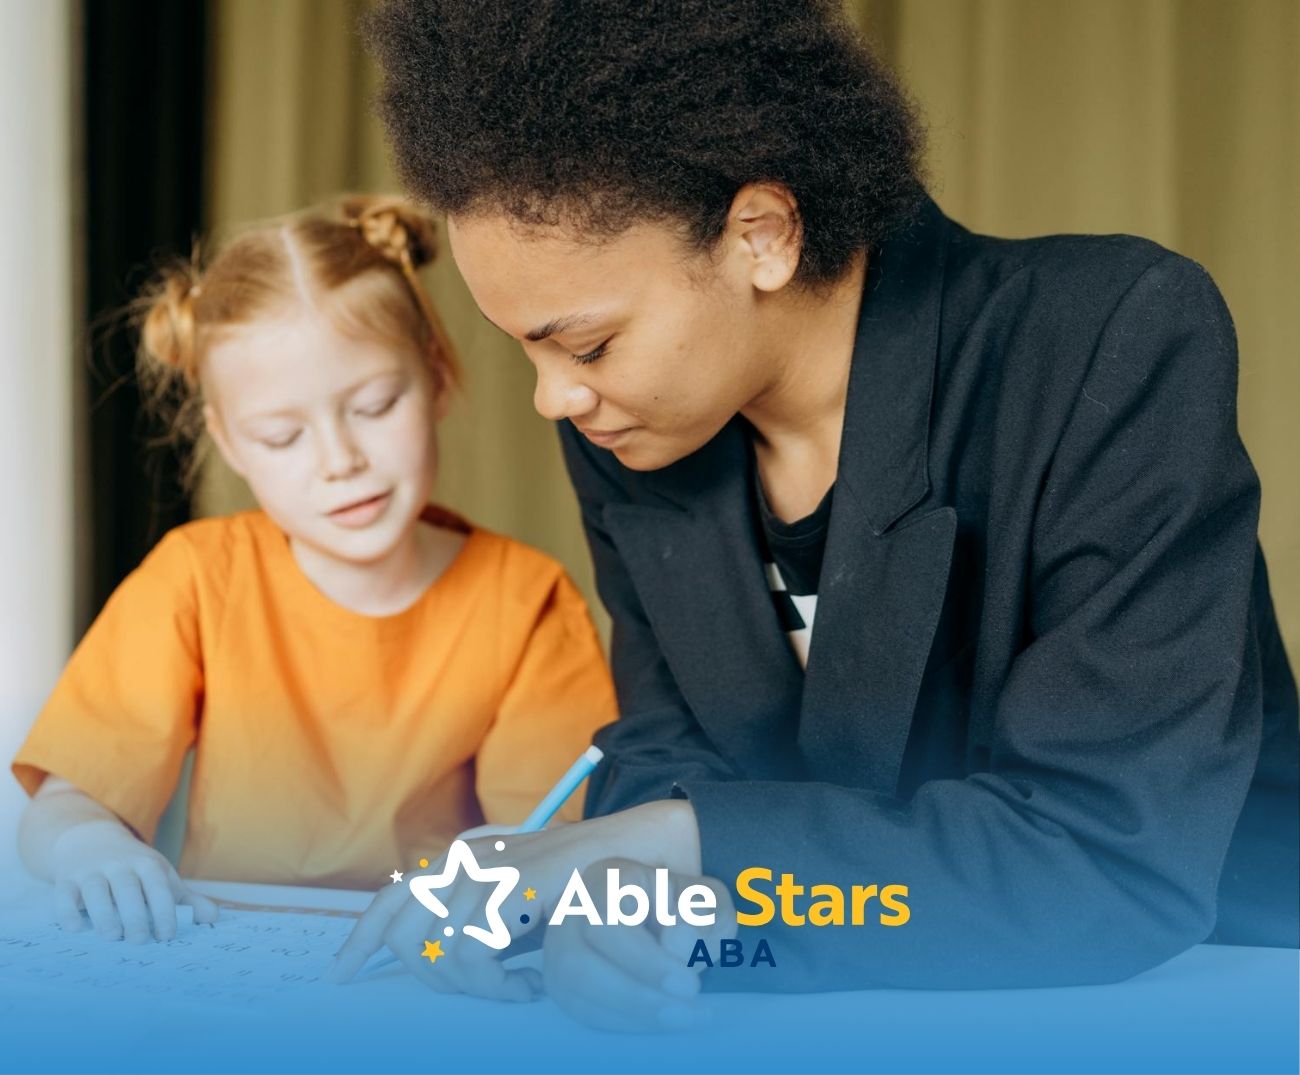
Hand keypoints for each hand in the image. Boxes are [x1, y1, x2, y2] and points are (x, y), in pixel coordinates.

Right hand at [47, 819, 218, 941]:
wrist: (92, 841)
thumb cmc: (134, 868)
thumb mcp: (161, 877)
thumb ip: (186, 899)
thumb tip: (213, 918)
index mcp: (147, 864)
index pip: (158, 887)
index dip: (164, 911)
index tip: (167, 936)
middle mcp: (119, 865)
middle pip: (128, 889)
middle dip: (135, 916)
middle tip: (139, 941)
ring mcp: (91, 871)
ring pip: (96, 891)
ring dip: (104, 915)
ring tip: (113, 936)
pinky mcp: (67, 880)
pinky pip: (65, 896)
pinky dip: (69, 912)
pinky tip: (77, 929)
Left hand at [326, 801, 702, 1000]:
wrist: (631, 857)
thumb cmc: (575, 889)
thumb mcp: (514, 901)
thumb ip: (473, 917)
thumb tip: (430, 958)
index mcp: (459, 862)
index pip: (391, 899)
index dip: (360, 942)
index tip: (340, 978)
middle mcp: (464, 861)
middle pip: (403, 934)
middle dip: (432, 980)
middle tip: (480, 992)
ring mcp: (486, 871)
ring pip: (438, 952)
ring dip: (475, 989)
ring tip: (515, 990)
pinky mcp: (510, 888)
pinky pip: (473, 956)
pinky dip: (497, 987)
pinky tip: (529, 988)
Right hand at [543, 858, 735, 1031]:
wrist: (667, 921)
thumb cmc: (685, 910)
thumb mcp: (709, 901)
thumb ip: (703, 913)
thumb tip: (676, 941)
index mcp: (610, 879)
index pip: (608, 922)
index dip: (645, 962)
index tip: (689, 986)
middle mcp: (574, 909)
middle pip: (577, 960)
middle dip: (633, 995)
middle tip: (685, 1010)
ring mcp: (560, 944)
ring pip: (572, 987)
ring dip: (628, 1012)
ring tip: (678, 1018)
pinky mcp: (561, 978)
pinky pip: (578, 1008)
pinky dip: (619, 1021)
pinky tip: (657, 1019)